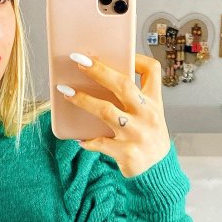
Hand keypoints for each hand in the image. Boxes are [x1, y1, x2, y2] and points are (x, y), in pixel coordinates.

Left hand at [57, 53, 171, 178]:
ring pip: (106, 112)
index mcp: (153, 101)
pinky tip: (79, 139)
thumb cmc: (147, 136)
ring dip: (83, 100)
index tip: (116, 51)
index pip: (152, 71)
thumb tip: (98, 79)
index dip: (136, 57)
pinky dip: (88, 141)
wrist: (157, 171)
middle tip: (78, 60)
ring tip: (65, 92)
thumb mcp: (149, 114)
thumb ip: (132, 98)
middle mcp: (147, 115)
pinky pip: (101, 143)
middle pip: (123, 85)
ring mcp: (137, 134)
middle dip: (98, 70)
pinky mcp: (127, 153)